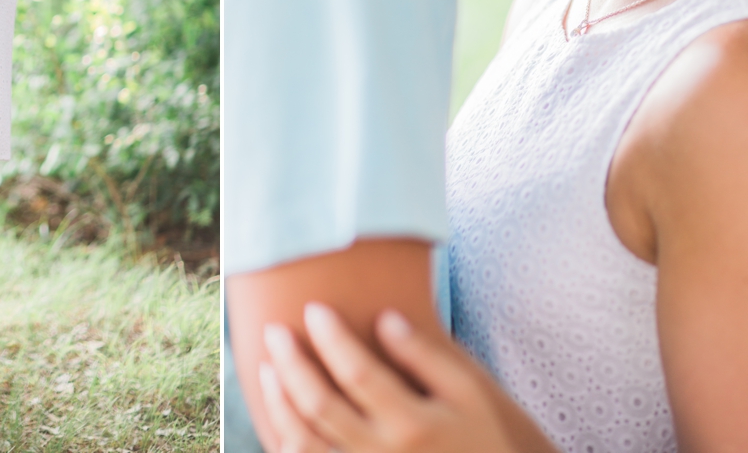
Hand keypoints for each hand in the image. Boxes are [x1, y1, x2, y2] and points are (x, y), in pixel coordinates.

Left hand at [262, 305, 518, 452]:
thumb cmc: (480, 436)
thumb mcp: (470, 393)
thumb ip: (427, 356)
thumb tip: (385, 318)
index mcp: (414, 424)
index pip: (358, 373)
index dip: (331, 337)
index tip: (313, 307)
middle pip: (320, 406)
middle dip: (291, 364)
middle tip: (274, 331)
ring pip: (304, 444)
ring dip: (279, 405)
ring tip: (267, 368)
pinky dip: (287, 441)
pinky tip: (280, 413)